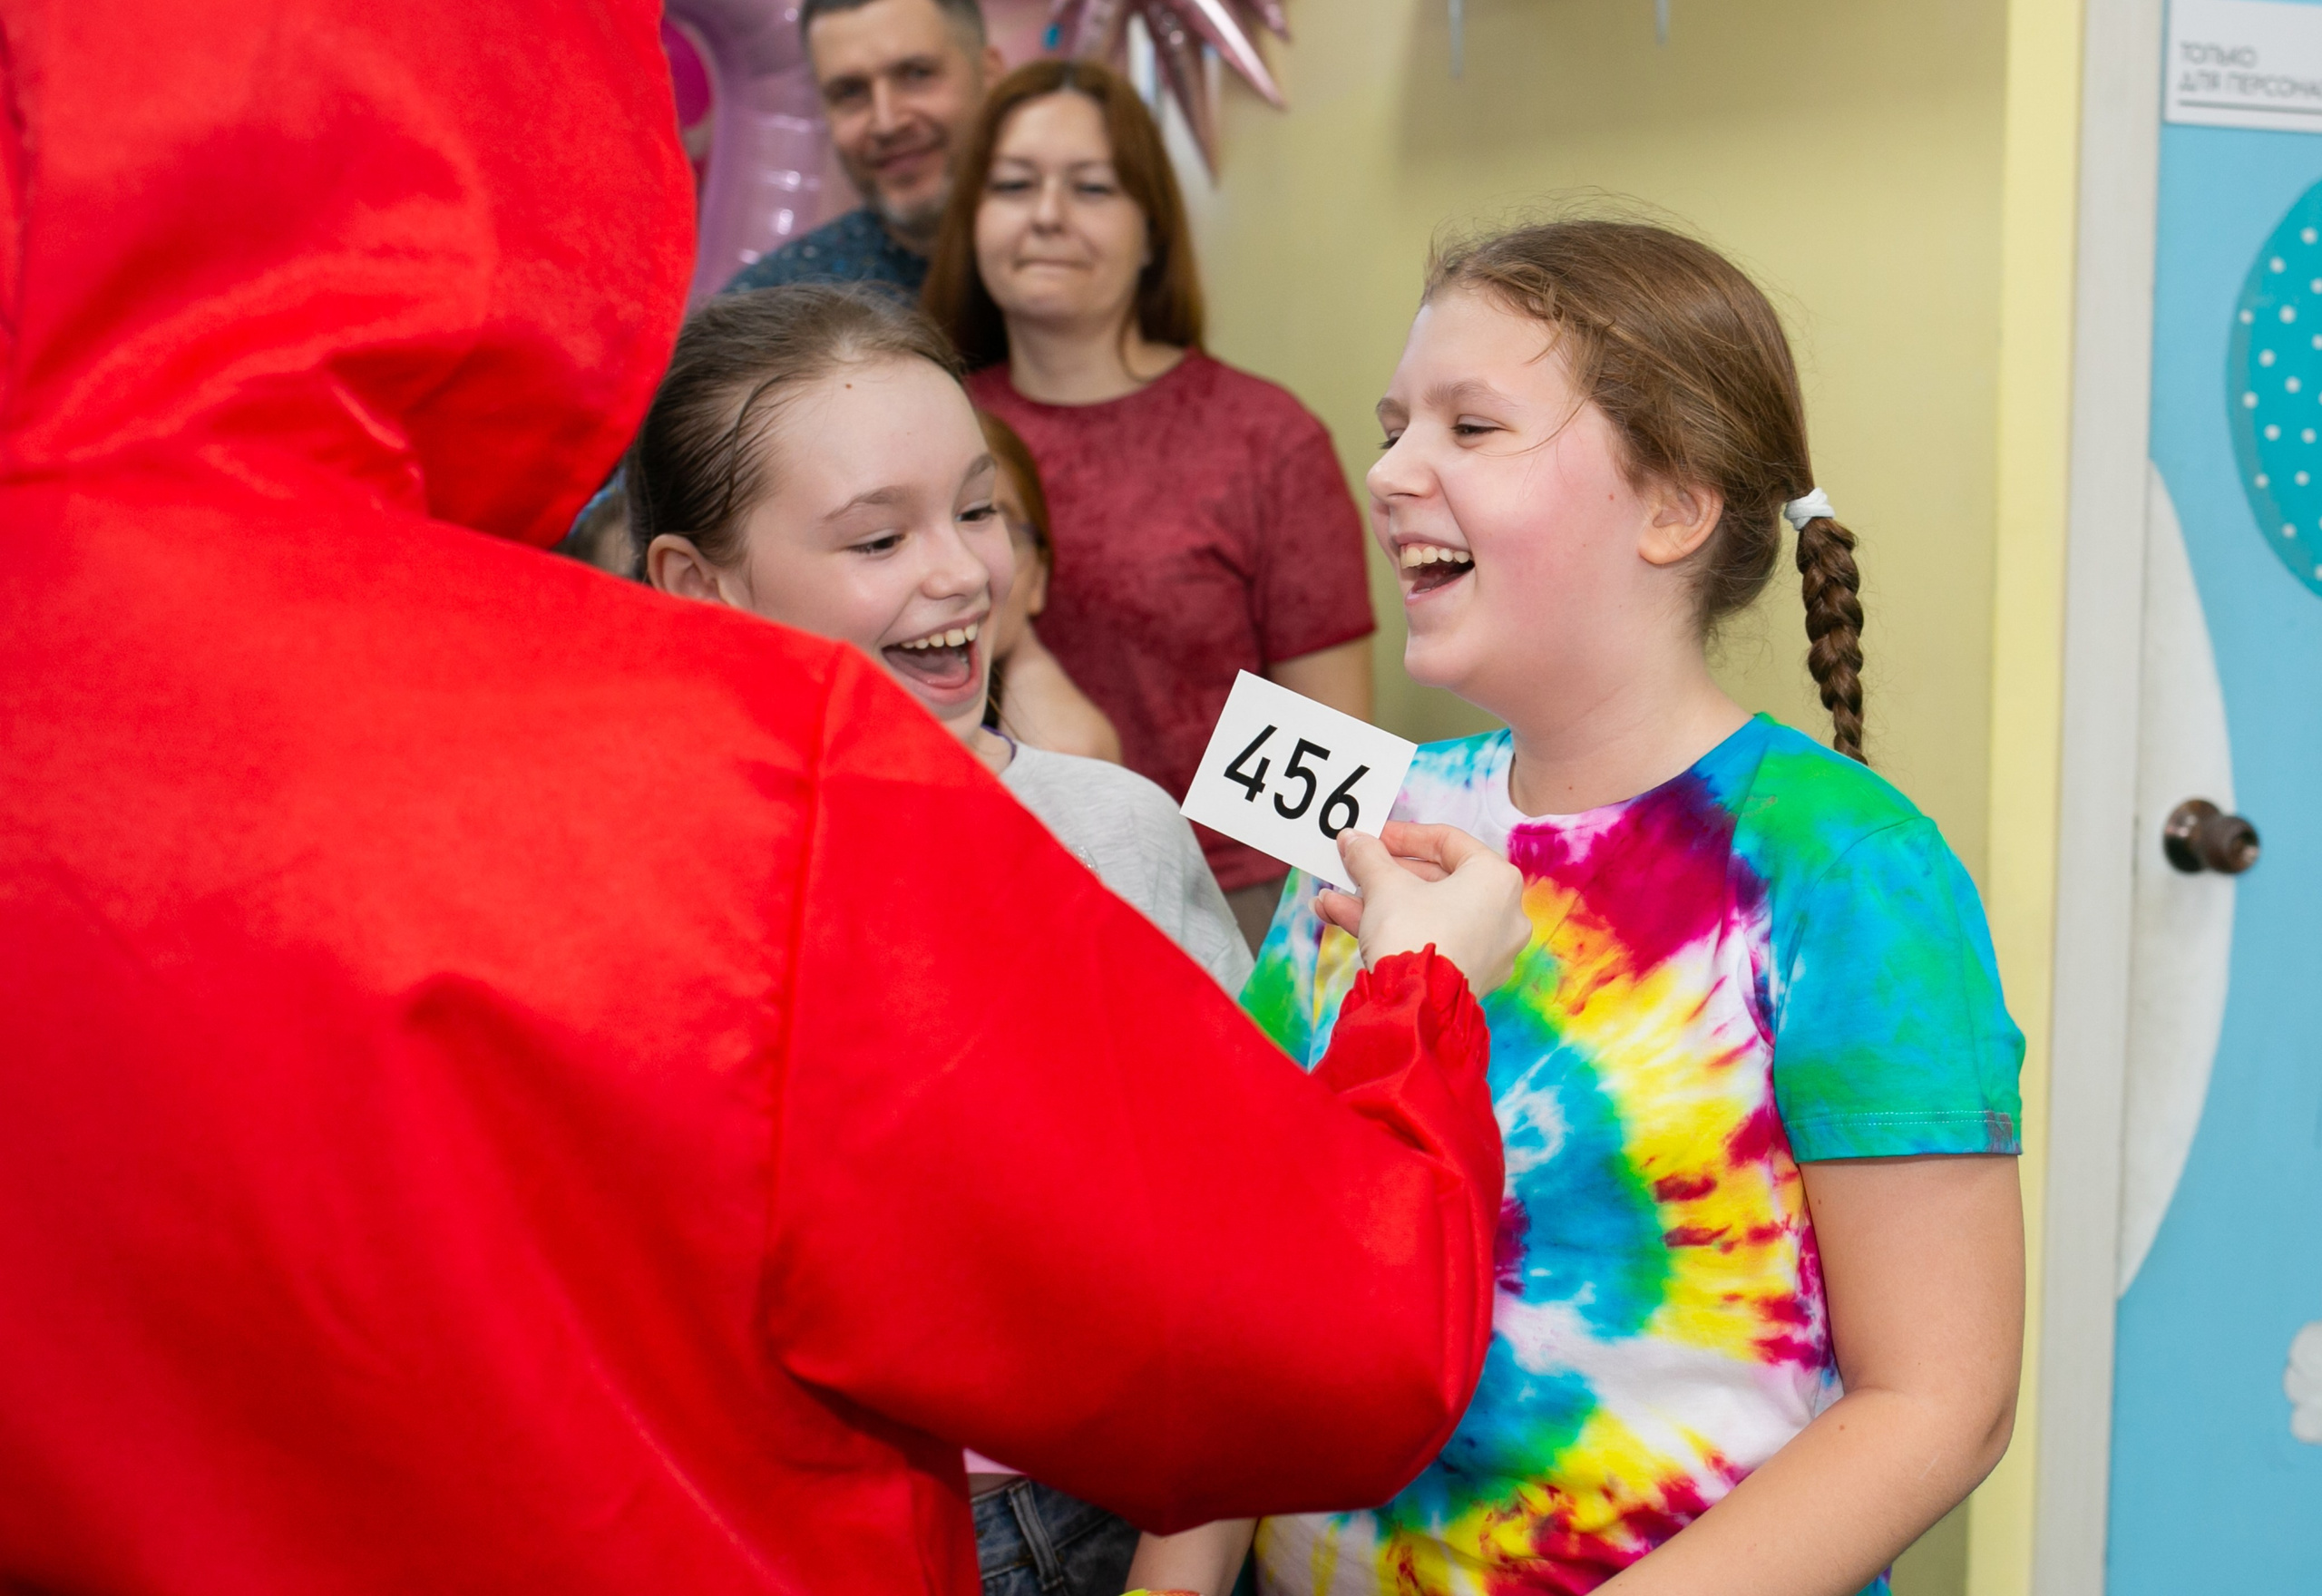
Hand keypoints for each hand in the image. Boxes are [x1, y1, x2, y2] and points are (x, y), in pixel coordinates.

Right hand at [1316, 821, 1527, 997]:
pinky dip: (1392, 929)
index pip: (1448, 842)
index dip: (1403, 836)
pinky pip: (1429, 940)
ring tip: (1332, 899)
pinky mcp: (1468, 977)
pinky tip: (1342, 920)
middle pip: (1435, 881)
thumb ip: (1369, 856)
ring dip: (1375, 903)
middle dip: (1384, 874)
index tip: (1373, 837)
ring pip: (1425, 914)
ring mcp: (1488, 949)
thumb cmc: (1413, 935)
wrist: (1414, 1007)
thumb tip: (1353, 839)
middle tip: (1354, 868)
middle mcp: (1503, 914)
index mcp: (1496, 879)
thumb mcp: (1384, 885)